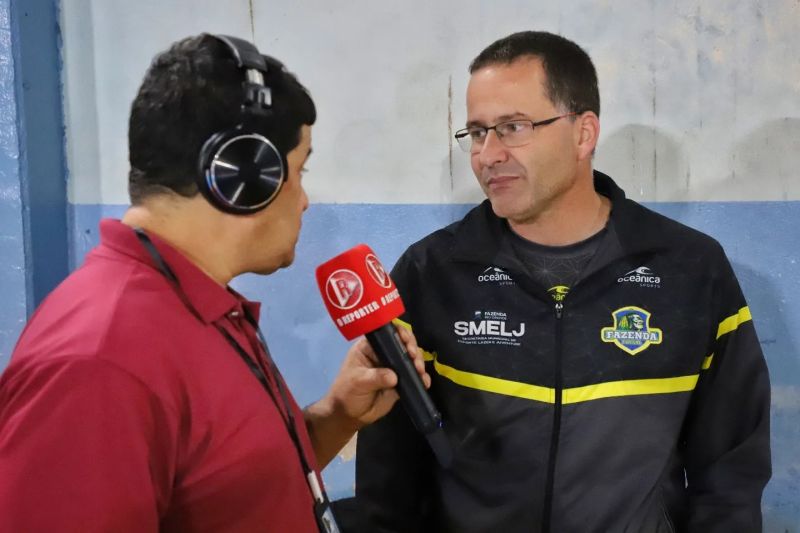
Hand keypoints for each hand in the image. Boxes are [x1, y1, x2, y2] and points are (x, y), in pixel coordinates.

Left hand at [304, 325, 429, 466]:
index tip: (406, 342)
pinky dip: (421, 377)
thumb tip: (394, 377)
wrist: (349, 414)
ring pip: (411, 358)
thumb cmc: (347, 392)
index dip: (399, 334)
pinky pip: (414, 376)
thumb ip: (375, 377)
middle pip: (403, 343)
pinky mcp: (400, 381)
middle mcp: (383, 353)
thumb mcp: (358, 381)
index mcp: (370, 347)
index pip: (387, 333)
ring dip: (419, 362)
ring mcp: (393, 367)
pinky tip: (425, 382)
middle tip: (414, 358)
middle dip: (412, 348)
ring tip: (419, 371)